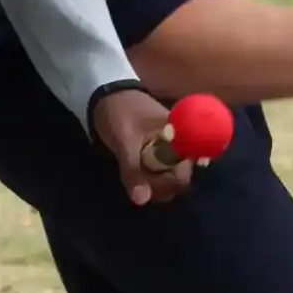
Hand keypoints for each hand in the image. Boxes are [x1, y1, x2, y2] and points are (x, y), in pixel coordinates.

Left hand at [91, 86, 193, 205]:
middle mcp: (182, 142)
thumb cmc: (120, 113)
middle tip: (139, 185)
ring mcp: (173, 144)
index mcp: (180, 137)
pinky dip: (152, 174)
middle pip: (180, 175)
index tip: (151, 189)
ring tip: (136, 179)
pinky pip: (164, 166)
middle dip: (162, 186)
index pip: (185, 172)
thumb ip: (133, 171)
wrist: (108, 91)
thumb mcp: (124, 143)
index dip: (170, 185)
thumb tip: (142, 200)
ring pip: (171, 173)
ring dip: (156, 181)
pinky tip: (139, 174)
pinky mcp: (163, 146)